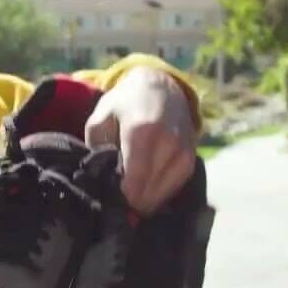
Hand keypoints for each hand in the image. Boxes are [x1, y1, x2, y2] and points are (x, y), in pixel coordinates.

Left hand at [84, 67, 197, 214]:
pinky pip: (173, 188)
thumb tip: (102, 184)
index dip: (119, 198)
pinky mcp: (191, 159)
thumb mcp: (100, 120)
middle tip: (117, 194)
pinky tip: (145, 186)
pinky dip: (158, 192)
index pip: (133, 183)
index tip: (108, 197)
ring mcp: (183, 152)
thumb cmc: (124, 105)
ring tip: (130, 189)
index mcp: (141, 132)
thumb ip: (96, 152)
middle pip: (147, 193)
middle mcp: (168, 143)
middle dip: (130, 200)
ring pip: (161, 195)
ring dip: (144, 199)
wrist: (161, 87)